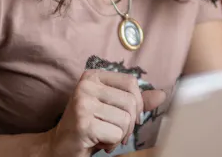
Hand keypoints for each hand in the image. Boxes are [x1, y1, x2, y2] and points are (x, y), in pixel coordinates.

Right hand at [48, 70, 165, 156]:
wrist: (60, 146)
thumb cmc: (88, 126)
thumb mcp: (111, 109)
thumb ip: (134, 101)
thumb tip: (161, 94)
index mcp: (92, 76)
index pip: (130, 82)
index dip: (137, 103)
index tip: (129, 117)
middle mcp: (85, 85)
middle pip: (130, 102)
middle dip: (129, 124)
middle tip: (115, 132)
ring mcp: (82, 103)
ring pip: (125, 120)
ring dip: (119, 135)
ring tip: (104, 136)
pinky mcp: (83, 123)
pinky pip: (116, 134)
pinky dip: (112, 144)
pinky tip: (98, 143)